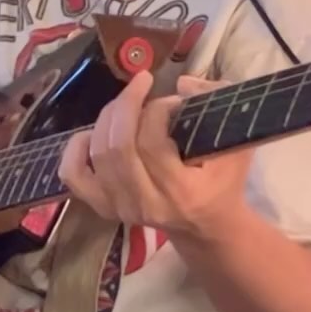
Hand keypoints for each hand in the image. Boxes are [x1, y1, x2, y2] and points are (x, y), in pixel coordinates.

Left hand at [58, 72, 252, 239]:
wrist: (206, 227)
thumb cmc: (223, 181)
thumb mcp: (236, 143)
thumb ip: (217, 102)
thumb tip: (181, 84)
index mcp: (180, 192)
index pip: (152, 142)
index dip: (159, 109)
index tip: (175, 101)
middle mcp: (145, 204)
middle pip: (118, 146)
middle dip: (127, 103)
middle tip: (143, 84)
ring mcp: (119, 209)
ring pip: (97, 154)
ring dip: (109, 117)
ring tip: (128, 102)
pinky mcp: (102, 208)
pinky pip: (74, 175)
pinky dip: (76, 148)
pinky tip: (93, 131)